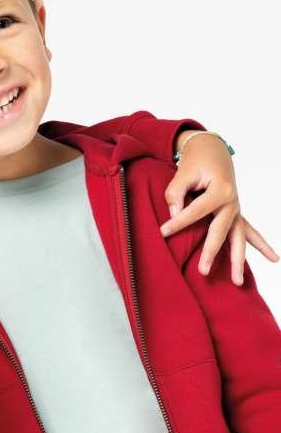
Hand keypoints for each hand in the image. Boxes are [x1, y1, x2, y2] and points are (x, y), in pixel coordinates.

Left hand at [160, 130, 277, 284]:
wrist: (212, 151)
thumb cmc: (196, 162)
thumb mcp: (182, 172)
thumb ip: (176, 194)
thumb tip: (174, 217)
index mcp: (220, 190)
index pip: (196, 211)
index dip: (178, 222)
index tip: (163, 231)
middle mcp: (231, 202)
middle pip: (221, 231)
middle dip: (212, 252)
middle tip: (203, 271)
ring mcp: (235, 210)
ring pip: (238, 238)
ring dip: (239, 260)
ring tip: (238, 282)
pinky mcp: (235, 214)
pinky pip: (249, 232)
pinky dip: (261, 245)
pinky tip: (274, 258)